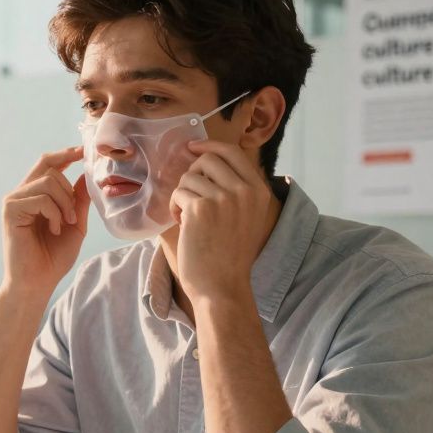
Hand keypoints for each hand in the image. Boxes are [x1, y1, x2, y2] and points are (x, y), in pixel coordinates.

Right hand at [1, 146, 89, 298]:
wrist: (36, 283)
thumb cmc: (53, 259)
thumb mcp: (75, 225)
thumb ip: (78, 200)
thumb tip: (85, 174)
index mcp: (35, 195)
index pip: (48, 164)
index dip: (65, 153)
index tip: (84, 150)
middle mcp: (21, 193)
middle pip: (50, 168)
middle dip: (70, 191)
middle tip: (73, 218)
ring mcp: (13, 200)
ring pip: (48, 181)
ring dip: (64, 204)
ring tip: (65, 226)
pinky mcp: (10, 210)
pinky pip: (41, 198)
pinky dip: (54, 213)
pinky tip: (54, 230)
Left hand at [169, 141, 273, 302]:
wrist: (222, 287)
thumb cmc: (228, 255)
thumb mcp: (245, 216)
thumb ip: (235, 189)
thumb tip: (205, 158)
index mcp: (258, 191)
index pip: (232, 152)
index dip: (209, 146)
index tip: (192, 148)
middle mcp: (244, 190)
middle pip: (207, 160)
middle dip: (192, 176)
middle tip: (190, 200)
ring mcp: (223, 198)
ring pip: (189, 177)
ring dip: (182, 195)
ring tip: (188, 219)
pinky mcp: (201, 208)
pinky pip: (178, 193)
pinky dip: (174, 208)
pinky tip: (182, 226)